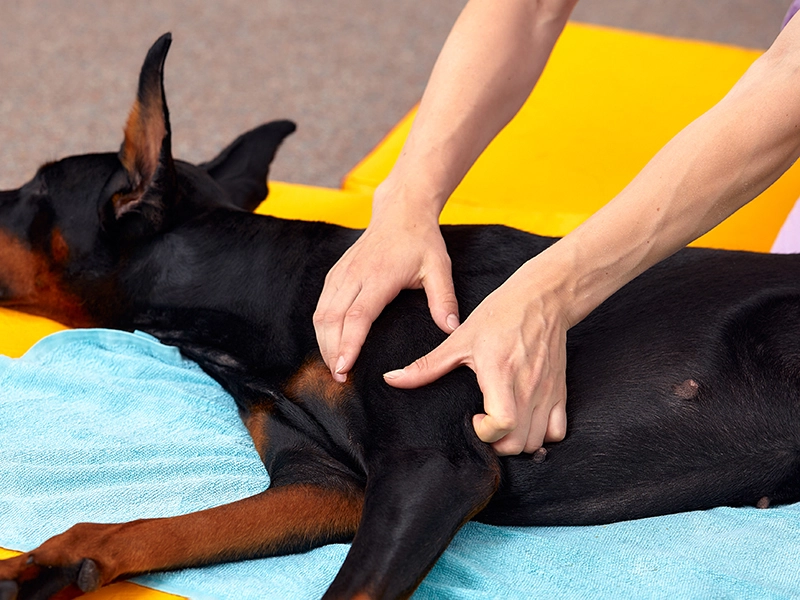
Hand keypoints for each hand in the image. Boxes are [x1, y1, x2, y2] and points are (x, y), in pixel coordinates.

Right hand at [314, 192, 459, 381]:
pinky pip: (321, 305)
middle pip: (331, 320)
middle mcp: (354, 275)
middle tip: (340, 379)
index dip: (348, 344)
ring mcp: (342, 273)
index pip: (357, 316)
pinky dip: (321, 328)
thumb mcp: (439, 267)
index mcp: (379, 276)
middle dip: (331, 352)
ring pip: (321, 314)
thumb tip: (451, 329)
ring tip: (333, 367)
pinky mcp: (336, 273)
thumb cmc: (421, 240)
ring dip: (323, 343)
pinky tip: (328, 344)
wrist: (401, 210)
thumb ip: (444, 300)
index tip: (344, 368)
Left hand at [383, 262, 568, 454]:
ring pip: (537, 442)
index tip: (475, 419)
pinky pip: (557, 431)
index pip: (503, 422)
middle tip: (484, 426)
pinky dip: (542, 435)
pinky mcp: (559, 391)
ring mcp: (546, 391)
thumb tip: (392, 379)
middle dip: (497, 444)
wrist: (542, 299)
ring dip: (517, 442)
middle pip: (518, 442)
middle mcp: (527, 387)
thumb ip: (426, 366)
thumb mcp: (460, 339)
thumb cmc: (500, 315)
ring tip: (501, 425)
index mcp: (500, 373)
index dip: (485, 432)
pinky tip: (525, 422)